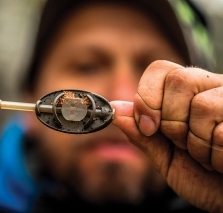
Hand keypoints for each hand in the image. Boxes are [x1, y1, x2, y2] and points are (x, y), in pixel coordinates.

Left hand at [111, 60, 222, 212]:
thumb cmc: (202, 178)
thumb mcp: (165, 157)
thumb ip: (142, 134)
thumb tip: (115, 109)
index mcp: (188, 95)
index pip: (160, 70)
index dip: (148, 97)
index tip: (149, 127)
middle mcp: (213, 89)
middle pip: (179, 80)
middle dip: (172, 121)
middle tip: (184, 144)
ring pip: (203, 105)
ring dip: (198, 143)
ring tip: (208, 155)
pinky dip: (217, 155)